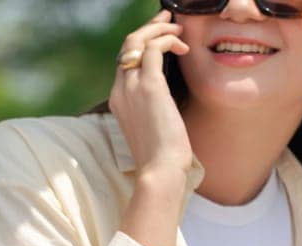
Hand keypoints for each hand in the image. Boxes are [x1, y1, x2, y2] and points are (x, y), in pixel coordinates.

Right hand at [108, 9, 194, 189]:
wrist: (159, 170)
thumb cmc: (161, 155)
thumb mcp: (152, 127)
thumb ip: (153, 108)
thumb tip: (166, 103)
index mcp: (118, 99)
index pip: (125, 60)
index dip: (143, 43)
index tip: (161, 36)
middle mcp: (120, 89)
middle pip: (128, 44)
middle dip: (150, 27)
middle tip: (169, 19)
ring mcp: (132, 86)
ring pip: (138, 40)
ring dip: (160, 29)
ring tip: (179, 29)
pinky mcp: (150, 86)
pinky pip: (154, 49)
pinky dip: (168, 41)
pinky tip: (182, 46)